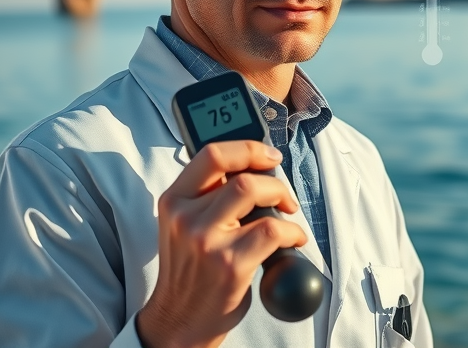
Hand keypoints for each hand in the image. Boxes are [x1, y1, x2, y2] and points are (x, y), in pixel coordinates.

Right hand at [136, 141, 305, 347]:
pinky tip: (293, 240)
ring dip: (283, 198)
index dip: (248, 148)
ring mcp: (207, 240)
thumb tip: (253, 167)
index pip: (211, 155)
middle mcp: (185, 217)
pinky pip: (273, 230)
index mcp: (174, 200)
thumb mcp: (185, 225)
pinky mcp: (230, 264)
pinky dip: (293, 232)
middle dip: (273, 179)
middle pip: (239, 174)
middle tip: (283, 194)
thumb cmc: (191, 271)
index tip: (269, 155)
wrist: (178, 320)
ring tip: (288, 214)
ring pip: (255, 192)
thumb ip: (209, 196)